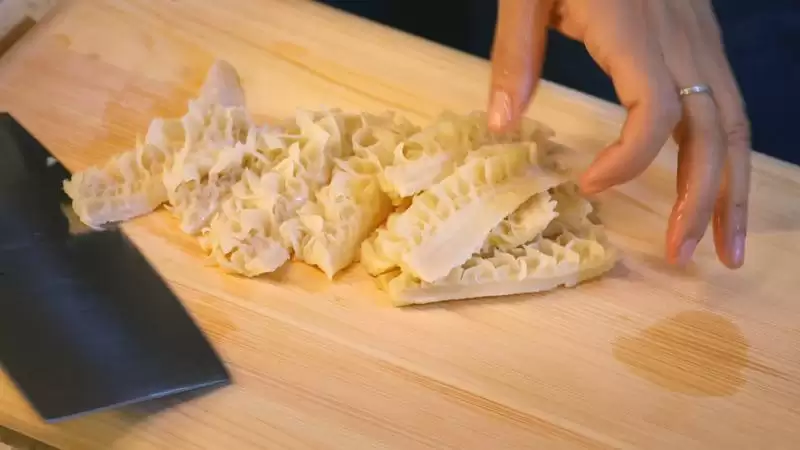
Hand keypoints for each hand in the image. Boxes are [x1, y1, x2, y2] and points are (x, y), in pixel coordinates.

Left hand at [488, 0, 750, 268]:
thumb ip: (515, 56)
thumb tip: (503, 127)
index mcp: (635, 29)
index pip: (655, 112)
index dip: (628, 161)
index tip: (587, 187)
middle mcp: (682, 39)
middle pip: (712, 130)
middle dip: (705, 201)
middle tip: (686, 258)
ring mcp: (700, 39)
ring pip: (733, 122)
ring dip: (731, 188)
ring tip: (722, 246)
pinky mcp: (700, 39)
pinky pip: (725, 104)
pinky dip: (726, 154)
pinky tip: (716, 184)